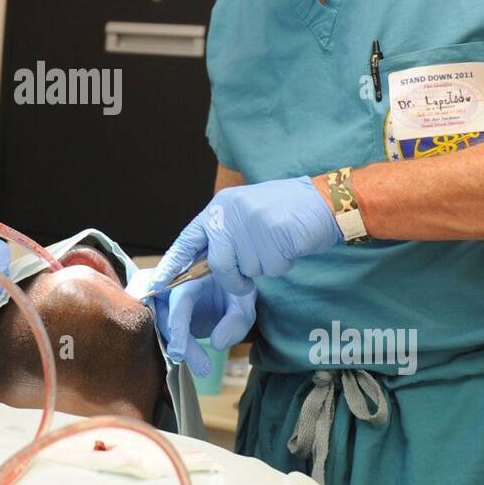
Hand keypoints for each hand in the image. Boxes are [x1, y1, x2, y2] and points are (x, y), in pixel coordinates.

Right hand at [127, 267, 254, 377]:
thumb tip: (216, 344)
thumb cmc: (233, 291)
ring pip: (154, 321)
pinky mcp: (158, 304)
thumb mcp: (243, 304)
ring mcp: (161, 292)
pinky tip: (189, 356)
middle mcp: (171, 279)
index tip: (179, 354)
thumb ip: (236, 323)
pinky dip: (167, 341)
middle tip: (203, 368)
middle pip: (162, 314)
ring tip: (202, 366)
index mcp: (194, 274)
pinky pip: (153, 324)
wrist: (223, 284)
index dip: (178, 329)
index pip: (179, 300)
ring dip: (173, 345)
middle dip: (178, 344)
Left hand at [153, 176, 340, 296]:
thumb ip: (225, 235)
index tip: (159, 283)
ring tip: (277, 244)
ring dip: (264, 267)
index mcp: (220, 206)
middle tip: (250, 276)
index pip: (189, 238)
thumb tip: (203, 266)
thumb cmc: (285, 212)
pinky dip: (282, 265)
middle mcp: (231, 212)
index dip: (174, 262)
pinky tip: (290, 245)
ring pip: (247, 270)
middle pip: (219, 264)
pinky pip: (271, 270)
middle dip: (234, 279)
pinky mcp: (275, 234)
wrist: (325, 201)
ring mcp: (252, 222)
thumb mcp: (246, 214)